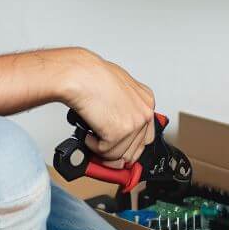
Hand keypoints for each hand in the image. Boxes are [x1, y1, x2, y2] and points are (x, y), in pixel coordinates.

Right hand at [63, 49, 155, 167]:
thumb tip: (119, 125)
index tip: (119, 149)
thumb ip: (125, 108)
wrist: (81, 74)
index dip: (129, 146)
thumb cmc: (94, 76)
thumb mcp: (119, 89)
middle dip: (116, 153)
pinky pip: (104, 152)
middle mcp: (145, 113)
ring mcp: (134, 124)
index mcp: (147, 101)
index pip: (146, 137)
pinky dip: (92, 146)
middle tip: (103, 148)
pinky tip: (89, 131)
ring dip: (102, 149)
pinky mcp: (118, 133)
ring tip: (93, 133)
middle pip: (135, 150)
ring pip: (119, 155)